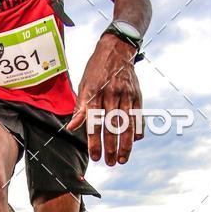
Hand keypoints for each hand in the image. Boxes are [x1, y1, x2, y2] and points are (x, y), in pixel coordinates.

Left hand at [66, 33, 143, 164]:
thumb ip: (80, 108)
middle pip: (112, 127)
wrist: (117, 49)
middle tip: (109, 162)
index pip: (94, 123)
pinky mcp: (137, 94)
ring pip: (127, 124)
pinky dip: (138, 129)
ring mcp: (126, 95)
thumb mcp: (84, 85)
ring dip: (126, 144)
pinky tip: (136, 141)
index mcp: (95, 94)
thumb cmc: (96, 69)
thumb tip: (72, 128)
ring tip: (123, 159)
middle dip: (111, 147)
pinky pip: (138, 115)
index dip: (94, 141)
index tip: (95, 157)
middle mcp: (111, 95)